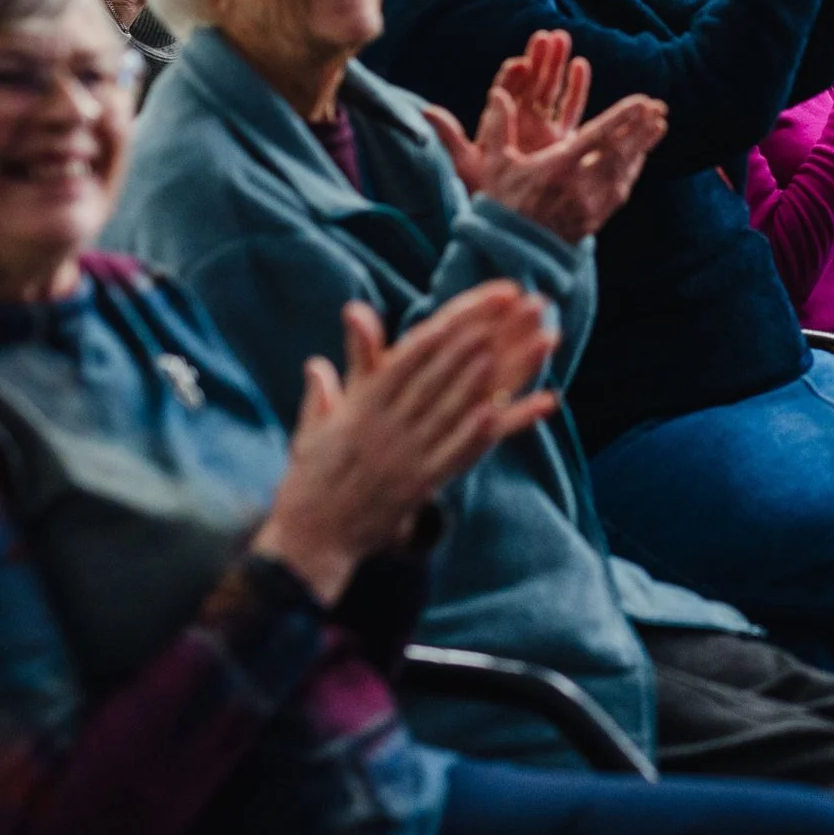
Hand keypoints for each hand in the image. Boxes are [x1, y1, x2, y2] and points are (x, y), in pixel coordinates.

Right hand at [252, 283, 558, 602]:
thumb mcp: (314, 427)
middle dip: (485, 331)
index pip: (416, 348)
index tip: (489, 296)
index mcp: (364, 402)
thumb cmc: (311, 479)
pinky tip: (498, 413)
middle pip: (443, 368)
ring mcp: (403, 452)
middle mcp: (385, 421)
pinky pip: (453, 455)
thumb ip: (326, 390)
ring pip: (452, 405)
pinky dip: (477, 433)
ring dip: (493, 374)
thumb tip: (324, 354)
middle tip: (522, 303)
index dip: (455, 318)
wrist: (307, 538)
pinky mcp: (417, 485)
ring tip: (525, 344)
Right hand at [425, 36, 669, 242]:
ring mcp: (591, 206)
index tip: (644, 102)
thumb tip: (498, 94)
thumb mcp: (496, 165)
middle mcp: (579, 187)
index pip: (597, 136)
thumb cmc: (501, 203)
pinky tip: (639, 157)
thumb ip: (498, 127)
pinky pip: (620, 190)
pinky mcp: (595, 221)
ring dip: (642, 147)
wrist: (509, 252)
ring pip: (624, 171)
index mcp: (557, 168)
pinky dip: (632, 170)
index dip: (623, 118)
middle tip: (660, 108)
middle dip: (641, 128)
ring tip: (657, 127)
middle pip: (620, 152)